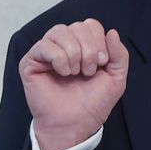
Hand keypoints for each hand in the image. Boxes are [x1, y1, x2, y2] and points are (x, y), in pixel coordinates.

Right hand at [19, 19, 129, 149]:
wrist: (75, 124)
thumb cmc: (93, 103)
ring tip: (75, 73)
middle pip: (78, 26)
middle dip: (89, 49)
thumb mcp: (116, 77)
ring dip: (74, 53)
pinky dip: (59, 59)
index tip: (102, 64)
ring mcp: (47, 52)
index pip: (91, 25)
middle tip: (89, 71)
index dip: (99, 42)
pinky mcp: (31, 62)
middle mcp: (65, 45)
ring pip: (60, 31)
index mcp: (84, 46)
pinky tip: (63, 73)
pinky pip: (44, 45)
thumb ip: (119, 54)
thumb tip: (112, 32)